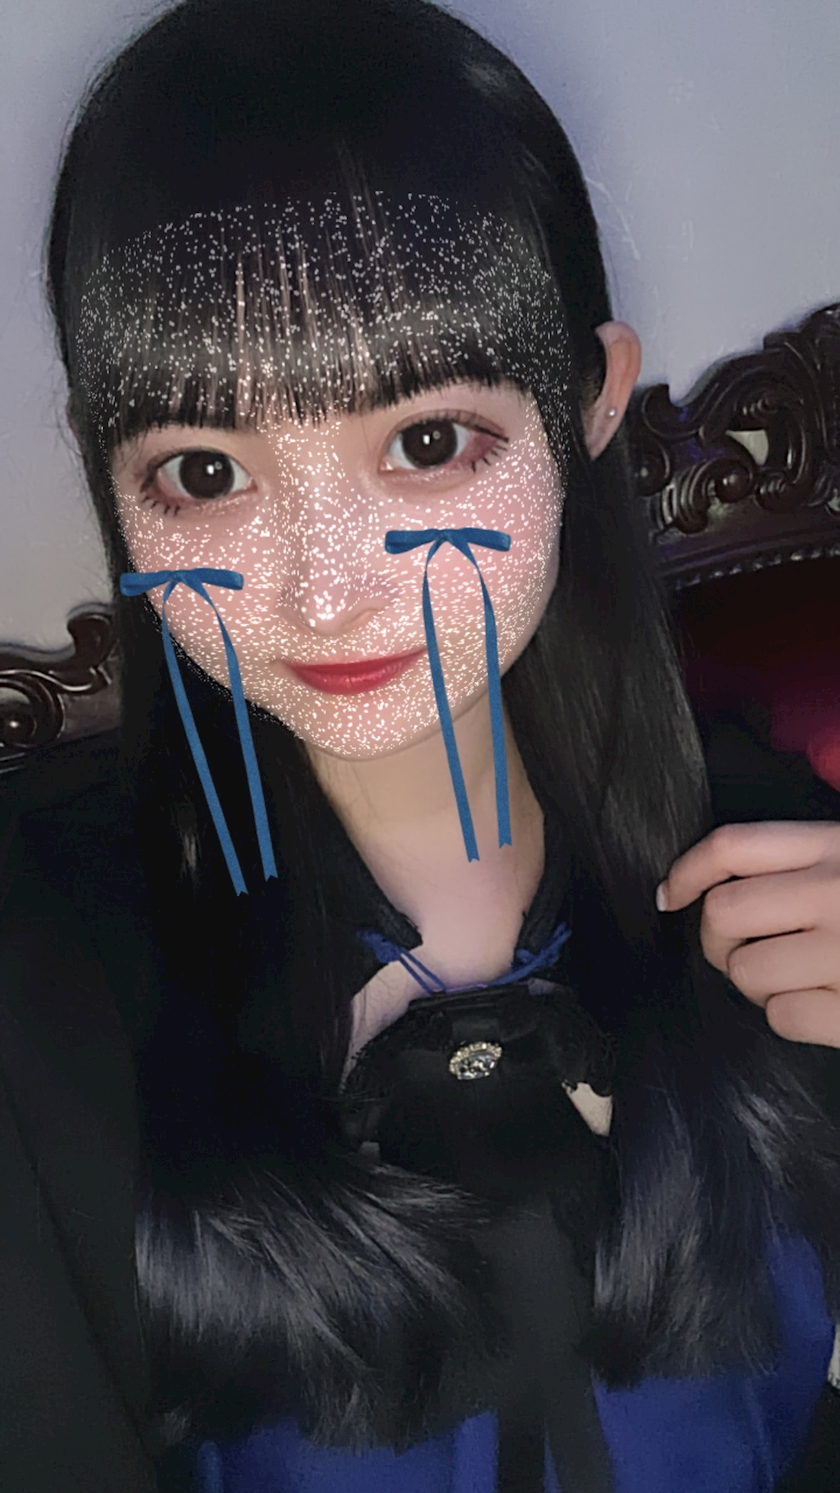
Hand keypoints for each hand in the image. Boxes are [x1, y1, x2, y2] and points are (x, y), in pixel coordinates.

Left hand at [658, 822, 839, 1047]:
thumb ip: (803, 864)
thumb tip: (716, 888)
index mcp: (836, 846)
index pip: (733, 846)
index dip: (686, 872)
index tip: (669, 895)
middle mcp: (836, 892)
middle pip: (723, 912)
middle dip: (720, 939)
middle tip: (749, 948)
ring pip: (744, 970)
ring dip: (758, 982)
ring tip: (798, 976)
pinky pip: (782, 1016)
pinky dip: (794, 1015)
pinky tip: (823, 1001)